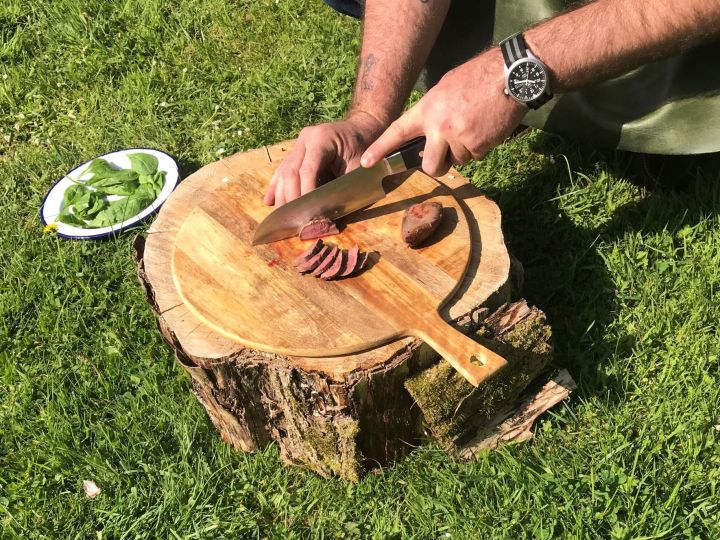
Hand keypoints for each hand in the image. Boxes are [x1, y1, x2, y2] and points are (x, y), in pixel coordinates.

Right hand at [264, 112, 386, 205]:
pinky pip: (282, 170)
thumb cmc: (363, 148)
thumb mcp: (358, 167)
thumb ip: (344, 187)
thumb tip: (329, 215)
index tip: (306, 213)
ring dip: (281, 195)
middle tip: (293, 219)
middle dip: (291, 197)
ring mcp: (298, 144)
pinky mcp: (296, 151)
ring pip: (283, 172)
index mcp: (322, 139)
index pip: (308, 170)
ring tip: (281, 216)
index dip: (305, 193)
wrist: (360, 129)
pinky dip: (277, 187)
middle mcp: (305, 139)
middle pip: (291, 171)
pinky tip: (270, 201)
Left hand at [360, 49, 526, 176]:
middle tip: (444, 157)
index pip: (398, 132)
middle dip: (437, 165)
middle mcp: (440, 127)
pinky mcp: (479, 146)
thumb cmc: (476, 78)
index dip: (380, 148)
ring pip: (456, 161)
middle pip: (430, 165)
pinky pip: (475, 157)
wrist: (508, 75)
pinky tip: (485, 128)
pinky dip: (480, 147)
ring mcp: (460, 138)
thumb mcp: (444, 89)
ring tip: (473, 126)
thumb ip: (431, 114)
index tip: (366, 162)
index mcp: (427, 110)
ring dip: (464, 151)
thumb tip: (426, 137)